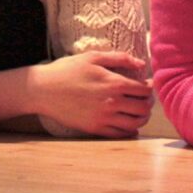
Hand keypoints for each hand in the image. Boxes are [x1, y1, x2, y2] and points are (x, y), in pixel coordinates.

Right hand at [27, 51, 152, 137]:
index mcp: (113, 83)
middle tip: (144, 99)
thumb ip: (119, 58)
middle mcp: (111, 102)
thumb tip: (141, 63)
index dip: (150, 88)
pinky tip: (128, 124)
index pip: (144, 90)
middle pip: (143, 108)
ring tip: (139, 112)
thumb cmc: (67, 70)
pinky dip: (129, 131)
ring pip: (135, 124)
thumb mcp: (93, 57)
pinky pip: (119, 135)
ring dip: (142, 118)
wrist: (43, 90)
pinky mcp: (94, 128)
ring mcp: (103, 118)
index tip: (147, 85)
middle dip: (148, 103)